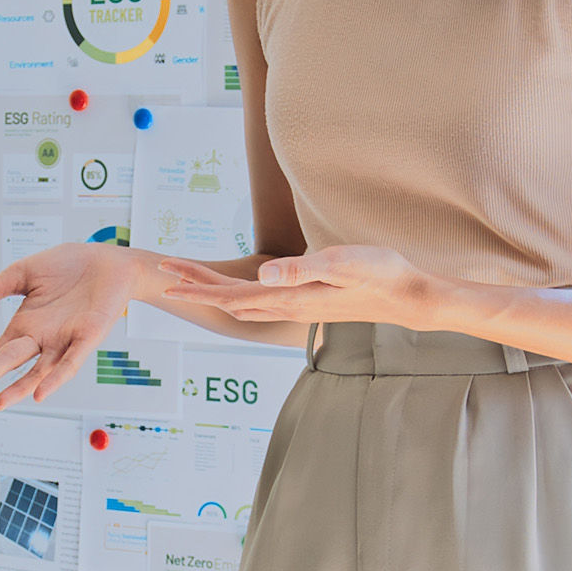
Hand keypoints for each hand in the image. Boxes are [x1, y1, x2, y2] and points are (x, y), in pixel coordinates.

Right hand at [0, 243, 147, 409]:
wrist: (108, 260)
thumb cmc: (68, 267)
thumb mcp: (23, 273)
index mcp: (23, 327)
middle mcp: (40, 339)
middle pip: (7, 363)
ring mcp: (64, 341)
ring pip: (38, 370)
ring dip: (19, 387)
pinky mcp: (88, 336)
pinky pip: (70, 362)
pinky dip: (56, 377)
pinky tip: (41, 392)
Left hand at [157, 244, 442, 327]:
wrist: (407, 296)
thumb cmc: (380, 274)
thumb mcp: (341, 263)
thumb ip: (300, 269)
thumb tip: (260, 275)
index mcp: (288, 297)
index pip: (231, 295)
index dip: (198, 287)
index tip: (167, 280)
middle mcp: (287, 306)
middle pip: (230, 300)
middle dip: (196, 286)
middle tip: (165, 273)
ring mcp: (297, 307)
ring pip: (244, 303)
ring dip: (215, 292)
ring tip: (190, 280)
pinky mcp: (307, 302)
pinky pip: (262, 302)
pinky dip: (239, 295)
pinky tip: (239, 293)